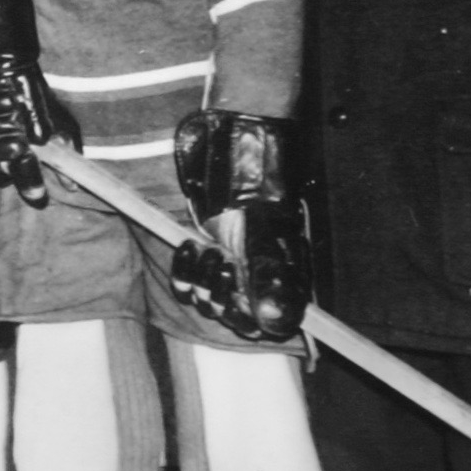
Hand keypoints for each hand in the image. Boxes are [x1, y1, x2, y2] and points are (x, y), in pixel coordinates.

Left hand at [168, 111, 310, 340]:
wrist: (230, 149)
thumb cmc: (252, 183)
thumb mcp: (263, 228)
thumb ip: (269, 275)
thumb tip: (273, 320)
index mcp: (284, 274)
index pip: (276, 322)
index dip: (259, 320)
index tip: (242, 304)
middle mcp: (258, 277)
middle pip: (239, 318)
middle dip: (224, 296)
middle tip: (222, 262)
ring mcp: (229, 268)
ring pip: (211, 303)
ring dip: (203, 282)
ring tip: (206, 249)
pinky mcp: (202, 258)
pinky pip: (188, 285)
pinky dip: (185, 272)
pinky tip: (188, 248)